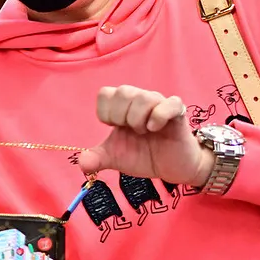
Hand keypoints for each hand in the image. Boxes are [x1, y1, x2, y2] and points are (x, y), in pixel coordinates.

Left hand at [77, 86, 213, 186]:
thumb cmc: (144, 156)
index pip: (106, 93)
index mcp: (123, 107)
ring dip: (138, 118)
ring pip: (143, 96)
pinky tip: (155, 128)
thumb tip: (81, 162)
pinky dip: (158, 116)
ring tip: (144, 132)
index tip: (114, 127)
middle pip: (123, 91)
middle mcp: (140, 101)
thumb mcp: (115, 158)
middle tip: (130, 131)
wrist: (172, 168)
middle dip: (120, 115)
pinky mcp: (178, 113)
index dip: (105, 112)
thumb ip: (96, 159)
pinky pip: (169, 103)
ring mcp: (160, 104)